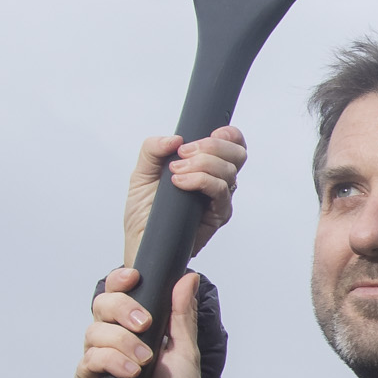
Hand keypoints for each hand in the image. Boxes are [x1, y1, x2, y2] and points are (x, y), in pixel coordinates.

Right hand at [79, 267, 221, 377]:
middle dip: (123, 307)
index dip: (121, 281)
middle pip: (102, 304)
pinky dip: (112, 361)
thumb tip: (187, 278)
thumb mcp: (185, 352)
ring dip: (123, 341)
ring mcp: (100, 359)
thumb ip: (181, 315)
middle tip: (145, 324)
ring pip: (96, 330)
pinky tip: (131, 373)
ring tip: (144, 362)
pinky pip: (91, 358)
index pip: (119, 293)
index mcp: (138, 328)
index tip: (134, 277)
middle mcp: (115, 339)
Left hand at [119, 128, 246, 273]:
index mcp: (205, 166)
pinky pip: (220, 191)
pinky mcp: (218, 215)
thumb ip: (153, 150)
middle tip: (184, 153)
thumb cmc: (145, 214)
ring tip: (176, 172)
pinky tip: (180, 183)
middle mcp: (217, 180)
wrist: (142, 244)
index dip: (228, 135)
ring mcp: (219, 199)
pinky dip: (200, 181)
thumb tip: (175, 138)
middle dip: (212, 147)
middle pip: (237, 154)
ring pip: (228, 171)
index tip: (209, 132)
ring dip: (202, 164)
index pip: (231, 144)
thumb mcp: (141, 174)